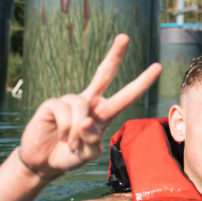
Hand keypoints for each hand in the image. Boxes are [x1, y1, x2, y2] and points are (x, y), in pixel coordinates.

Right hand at [18, 34, 160, 179]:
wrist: (42, 164)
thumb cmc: (69, 157)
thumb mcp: (88, 154)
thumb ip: (92, 141)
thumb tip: (86, 120)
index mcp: (104, 113)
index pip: (126, 95)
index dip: (142, 82)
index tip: (158, 67)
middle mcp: (89, 102)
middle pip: (104, 73)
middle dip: (114, 54)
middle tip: (124, 36)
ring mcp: (70, 101)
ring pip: (81, 106)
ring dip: (77, 130)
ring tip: (71, 144)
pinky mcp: (52, 104)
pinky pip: (64, 110)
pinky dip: (66, 128)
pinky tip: (61, 137)